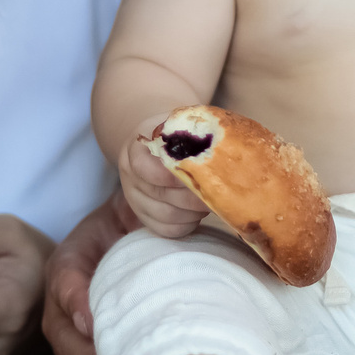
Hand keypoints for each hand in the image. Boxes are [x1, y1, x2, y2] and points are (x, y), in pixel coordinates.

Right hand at [43, 192, 140, 354]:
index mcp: (68, 261)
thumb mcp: (131, 211)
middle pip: (60, 331)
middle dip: (84, 352)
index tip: (93, 324)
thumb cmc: (130, 224)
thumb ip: (137, 214)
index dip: (77, 304)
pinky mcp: (77, 348)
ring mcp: (66, 326)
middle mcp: (59, 296)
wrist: (126, 237)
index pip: (64, 282)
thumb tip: (158, 221)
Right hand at [118, 124, 208, 238]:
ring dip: (194, 211)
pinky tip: (199, 213)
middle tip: (218, 193)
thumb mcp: (178, 124)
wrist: (152, 144)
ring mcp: (135, 200)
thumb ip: (194, 131)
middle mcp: (130, 176)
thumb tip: (224, 145)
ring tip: (212, 202)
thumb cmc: (173, 133)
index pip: (143, 166)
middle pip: (161, 194)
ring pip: (166, 215)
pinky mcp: (144, 218)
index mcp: (135, 149)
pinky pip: (167, 230)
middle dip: (193, 196)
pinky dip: (188, 225)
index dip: (169, 175)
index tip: (194, 175)